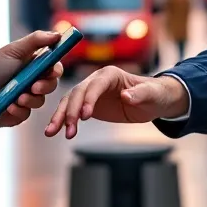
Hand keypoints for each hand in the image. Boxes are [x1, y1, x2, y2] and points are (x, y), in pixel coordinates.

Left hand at [0, 30, 64, 126]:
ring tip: (17, 97)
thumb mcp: (14, 49)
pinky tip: (9, 106)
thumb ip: (36, 40)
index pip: (54, 68)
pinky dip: (18, 110)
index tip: (52, 71)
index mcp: (35, 66)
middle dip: (45, 86)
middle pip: (51, 86)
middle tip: (34, 86)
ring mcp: (27, 98)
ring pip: (40, 101)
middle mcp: (34, 82)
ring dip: (30, 99)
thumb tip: (58, 34)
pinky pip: (26, 114)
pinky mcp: (19, 113)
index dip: (56, 71)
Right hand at [44, 66, 188, 138]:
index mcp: (110, 74)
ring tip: (51, 133)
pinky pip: (71, 111)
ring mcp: (90, 92)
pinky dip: (62, 120)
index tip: (85, 116)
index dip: (88, 99)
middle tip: (68, 129)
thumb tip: (126, 96)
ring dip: (60, 117)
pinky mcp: (87, 104)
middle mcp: (96, 80)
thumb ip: (140, 94)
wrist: (152, 101)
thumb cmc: (154, 94)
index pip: (95, 85)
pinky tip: (54, 131)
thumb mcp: (152, 95)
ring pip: (69, 102)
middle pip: (78, 93)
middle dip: (70, 111)